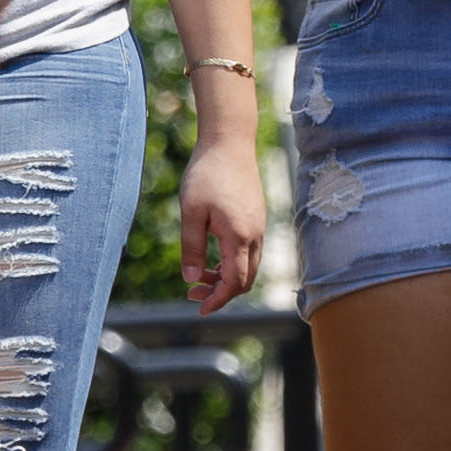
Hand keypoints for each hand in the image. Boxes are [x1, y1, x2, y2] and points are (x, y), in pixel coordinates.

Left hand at [172, 135, 265, 308]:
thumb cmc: (207, 174)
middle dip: (221, 293)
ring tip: (199, 277)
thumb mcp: (191, 213)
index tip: (199, 309)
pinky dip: (232, 263)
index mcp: (239, 236)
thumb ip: (192, 248)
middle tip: (193, 294)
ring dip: (226, 278)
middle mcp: (254, 234)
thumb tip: (191, 280)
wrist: (229, 142)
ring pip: (249, 266)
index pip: (234, 282)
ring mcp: (258, 226)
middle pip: (245, 279)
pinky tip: (212, 258)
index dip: (217, 300)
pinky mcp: (256, 218)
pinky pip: (250, 252)